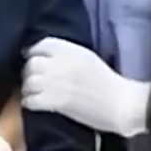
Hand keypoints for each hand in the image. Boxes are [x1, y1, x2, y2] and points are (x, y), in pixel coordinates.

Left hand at [22, 38, 150, 137]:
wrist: (122, 103)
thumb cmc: (108, 82)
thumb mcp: (87, 58)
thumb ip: (67, 54)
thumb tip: (45, 57)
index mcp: (70, 50)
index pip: (41, 44)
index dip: (33, 52)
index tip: (31, 59)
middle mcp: (60, 63)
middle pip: (31, 64)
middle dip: (29, 73)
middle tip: (32, 80)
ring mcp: (56, 82)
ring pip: (28, 82)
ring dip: (28, 89)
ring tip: (32, 94)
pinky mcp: (56, 101)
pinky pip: (31, 100)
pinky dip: (29, 103)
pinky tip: (33, 105)